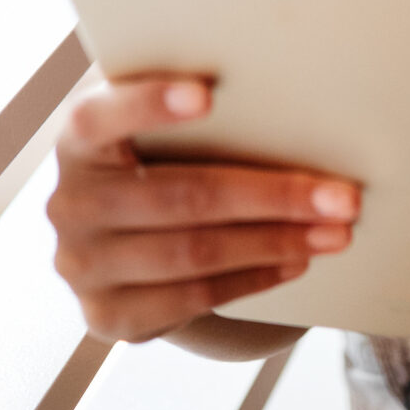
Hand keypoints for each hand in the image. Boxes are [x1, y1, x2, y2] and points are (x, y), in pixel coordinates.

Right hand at [48, 74, 359, 342]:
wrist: (117, 248)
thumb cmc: (154, 167)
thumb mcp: (151, 136)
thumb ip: (187, 117)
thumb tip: (290, 99)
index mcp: (77, 142)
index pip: (100, 116)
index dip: (149, 104)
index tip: (207, 94)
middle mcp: (69, 203)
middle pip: (179, 196)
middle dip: (271, 196)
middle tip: (340, 196)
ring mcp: (81, 266)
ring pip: (193, 253)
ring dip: (275, 243)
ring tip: (334, 233)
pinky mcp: (106, 315)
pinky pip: (193, 297)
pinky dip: (253, 278)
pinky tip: (294, 263)